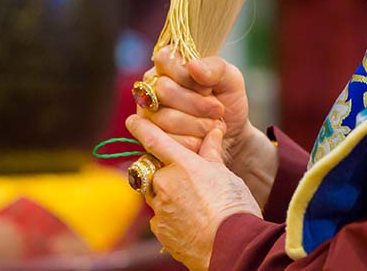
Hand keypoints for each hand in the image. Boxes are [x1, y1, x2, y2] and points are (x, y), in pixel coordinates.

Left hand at [127, 113, 259, 270]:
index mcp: (183, 165)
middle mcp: (165, 184)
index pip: (154, 140)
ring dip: (164, 191)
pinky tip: (188, 219)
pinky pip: (158, 215)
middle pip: (152, 168)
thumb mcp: (225, 174)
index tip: (132, 119)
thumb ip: (212, 153)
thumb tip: (214, 130)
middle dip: (161, 169)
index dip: (141, 127)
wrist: (232, 247)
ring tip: (191, 200)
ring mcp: (160, 209)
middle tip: (183, 175)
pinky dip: (168, 213)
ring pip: (154, 192)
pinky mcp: (160, 230)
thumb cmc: (234, 207)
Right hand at [150, 50, 251, 165]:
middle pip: (164, 91)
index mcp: (168, 65)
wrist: (232, 136)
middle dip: (198, 104)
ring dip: (198, 125)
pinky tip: (204, 139)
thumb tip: (192, 65)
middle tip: (218, 110)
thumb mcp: (231, 79)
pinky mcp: (151, 140)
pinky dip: (193, 142)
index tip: (209, 88)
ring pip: (166, 118)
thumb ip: (215, 68)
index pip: (165, 60)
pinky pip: (168, 142)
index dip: (189, 77)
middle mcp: (152, 88)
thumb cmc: (227, 101)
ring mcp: (148, 115)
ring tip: (214, 125)